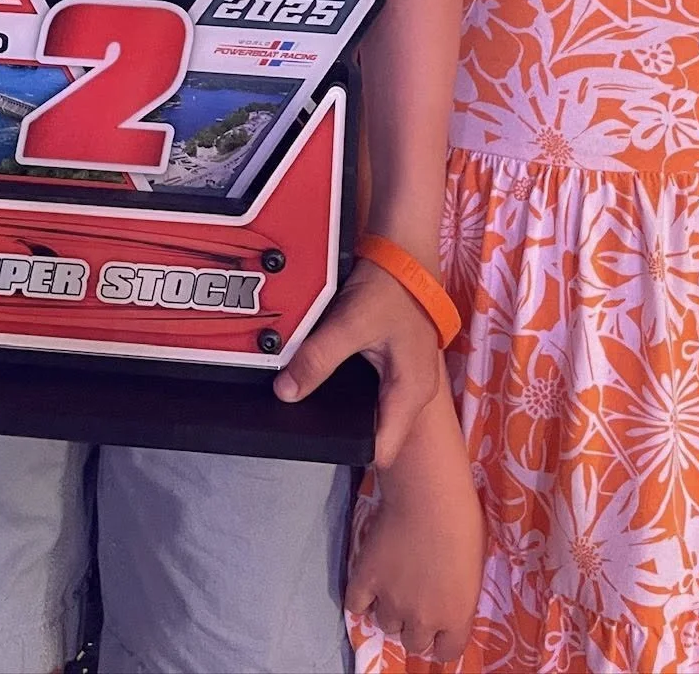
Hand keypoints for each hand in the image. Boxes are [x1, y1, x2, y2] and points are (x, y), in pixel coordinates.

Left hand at [274, 257, 443, 466]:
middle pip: (376, 431)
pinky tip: (329, 376)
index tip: (317, 436)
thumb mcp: (351, 323)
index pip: (382, 450)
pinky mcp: (397, 362)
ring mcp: (407, 378)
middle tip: (306, 418)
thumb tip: (284, 392)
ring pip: (373, 410)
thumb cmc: (390, 287)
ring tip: (313, 400)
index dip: (349, 447)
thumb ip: (317, 358)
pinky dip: (352, 386)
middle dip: (343, 428)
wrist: (406, 248)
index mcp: (410, 394)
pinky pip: (373, 388)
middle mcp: (413, 393)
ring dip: (346, 408)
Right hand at [345, 458, 483, 661]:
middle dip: (415, 625)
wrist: (429, 494)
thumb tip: (448, 600)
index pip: (448, 652)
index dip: (443, 640)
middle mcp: (423, 618)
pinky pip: (356, 606)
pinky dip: (361, 599)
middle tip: (416, 600)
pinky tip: (370, 585)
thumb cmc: (464, 521)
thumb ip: (459, 596)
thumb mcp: (475, 567)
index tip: (440, 626)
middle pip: (413, 642)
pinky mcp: (366, 580)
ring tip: (394, 585)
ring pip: (386, 624)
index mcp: (456, 617)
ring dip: (390, 609)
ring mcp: (391, 601)